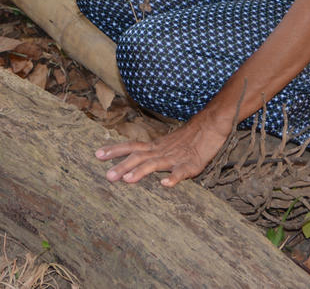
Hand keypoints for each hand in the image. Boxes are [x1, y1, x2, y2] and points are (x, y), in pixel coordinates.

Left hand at [95, 119, 228, 186]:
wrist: (211, 125)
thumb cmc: (189, 137)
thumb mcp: (167, 144)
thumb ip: (153, 153)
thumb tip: (135, 162)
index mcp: (155, 146)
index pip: (131, 146)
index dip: (115, 150)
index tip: (97, 154)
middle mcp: (161, 151)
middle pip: (138, 156)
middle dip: (122, 165)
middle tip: (107, 176)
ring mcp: (175, 157)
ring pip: (155, 164)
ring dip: (140, 172)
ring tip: (127, 180)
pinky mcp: (190, 164)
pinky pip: (181, 172)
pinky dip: (173, 178)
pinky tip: (165, 184)